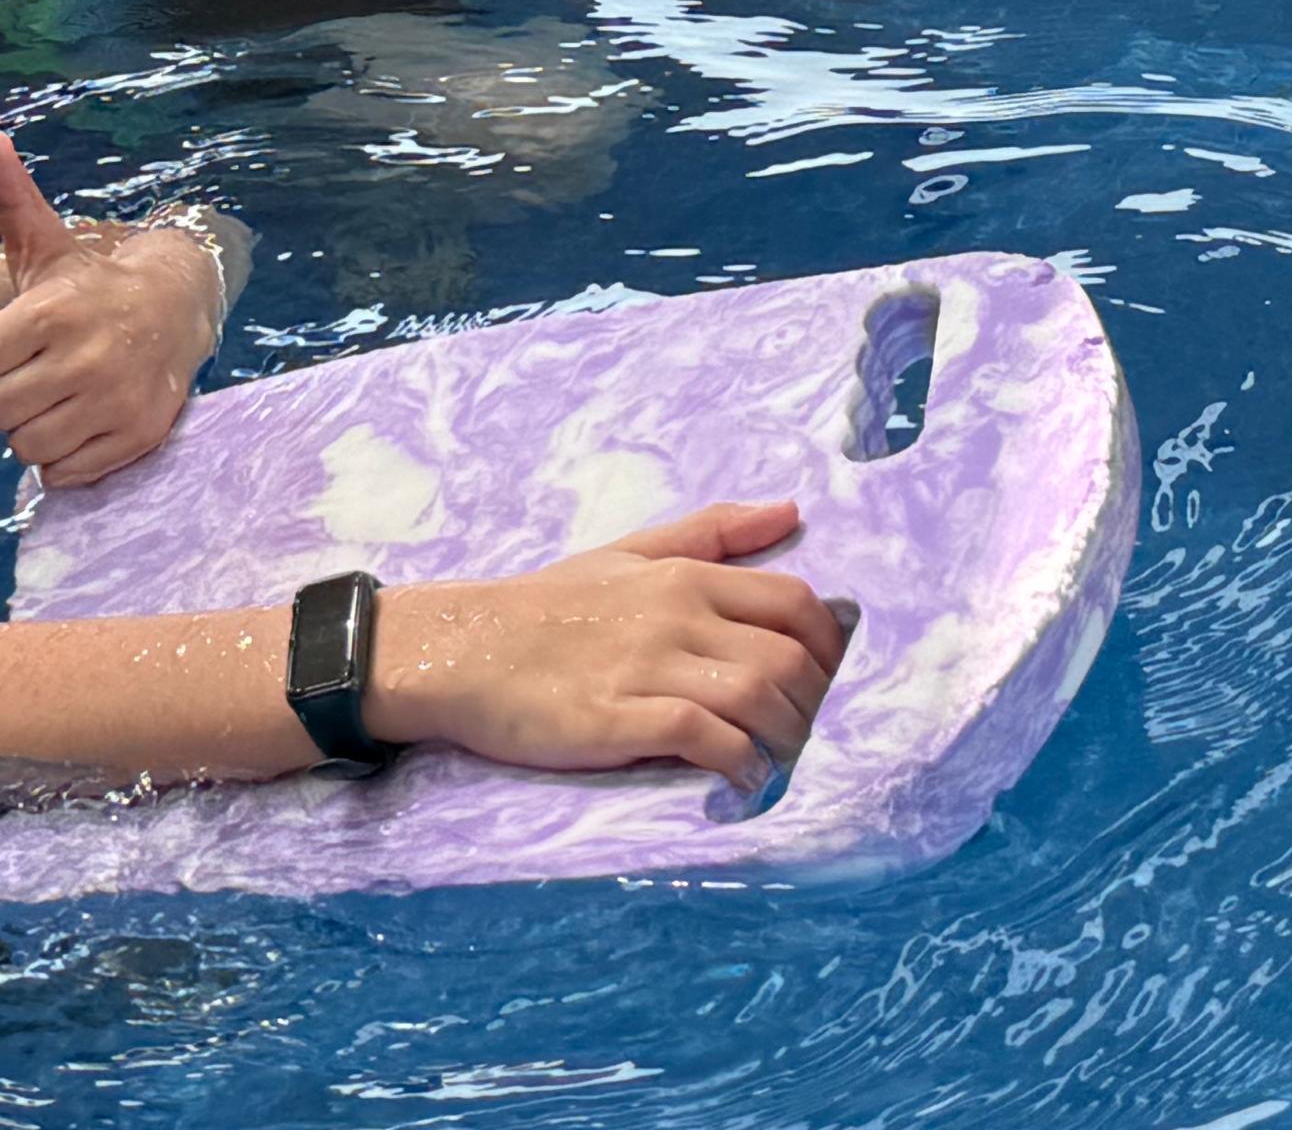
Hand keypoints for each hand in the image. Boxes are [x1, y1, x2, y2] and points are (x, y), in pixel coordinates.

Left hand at [0, 132, 229, 486]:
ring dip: (31, 429)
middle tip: (35, 372)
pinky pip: (64, 475)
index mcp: (53, 311)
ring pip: (25, 449)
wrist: (178, 309)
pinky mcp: (138, 436)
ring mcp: (114, 402)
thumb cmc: (90, 285)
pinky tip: (81, 420)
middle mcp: (85, 359)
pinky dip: (64, 458)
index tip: (12, 342)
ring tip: (58, 397)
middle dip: (4, 396)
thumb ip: (10, 198)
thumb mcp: (47, 244)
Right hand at [366, 501, 848, 788]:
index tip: (828, 681)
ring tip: (781, 762)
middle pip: (788, 658)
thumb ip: (713, 531)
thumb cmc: (548, 606)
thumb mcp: (631, 551)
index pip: (794, 602)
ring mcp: (646, 667)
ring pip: (755, 697)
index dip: (829, 646)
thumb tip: (792, 511)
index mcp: (685, 576)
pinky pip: (702, 738)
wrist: (461, 648)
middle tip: (808, 735)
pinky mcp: (615, 719)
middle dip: (814, 705)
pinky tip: (741, 781)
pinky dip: (737, 763)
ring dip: (784, 738)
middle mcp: (676, 615)